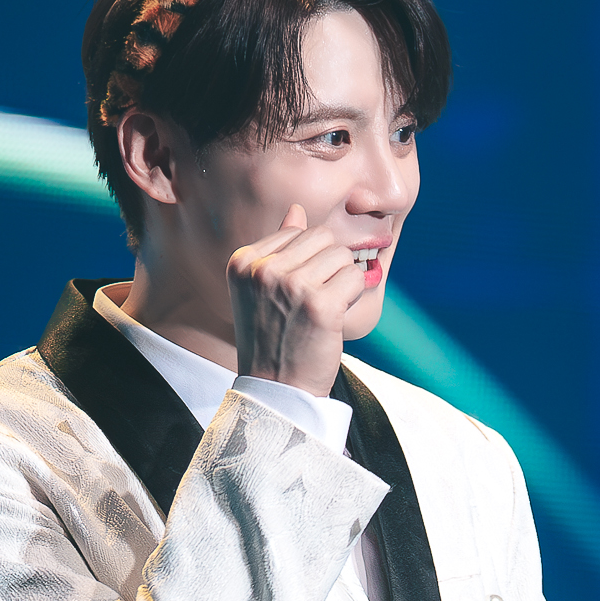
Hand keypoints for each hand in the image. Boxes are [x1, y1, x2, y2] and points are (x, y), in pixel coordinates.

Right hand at [226, 202, 367, 396]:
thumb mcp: (260, 289)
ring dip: (341, 282)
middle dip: (328, 267)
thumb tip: (296, 211)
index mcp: (243, 262)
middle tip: (313, 301)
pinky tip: (335, 317)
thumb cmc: (271, 339)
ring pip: (342, 255)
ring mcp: (292, 286)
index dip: (309, 260)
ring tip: (322, 309)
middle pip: (322, 238)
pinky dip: (353, 295)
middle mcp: (263, 270)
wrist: (275, 390)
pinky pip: (356, 277)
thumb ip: (278, 248)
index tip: (294, 294)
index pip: (297, 231)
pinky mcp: (320, 305)